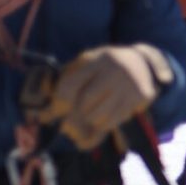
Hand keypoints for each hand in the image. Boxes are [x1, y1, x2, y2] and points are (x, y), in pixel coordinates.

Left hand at [33, 44, 172, 151]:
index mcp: (95, 59)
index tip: (51, 113)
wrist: (143, 62)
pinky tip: (104, 117)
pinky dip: (103, 125)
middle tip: (70, 122)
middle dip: (74, 115)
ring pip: (98, 115)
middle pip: (84, 102)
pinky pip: (114, 121)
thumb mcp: (86, 65)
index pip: (70, 84)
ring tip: (89, 118)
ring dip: (89, 121)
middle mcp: (113, 69)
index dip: (58, 103)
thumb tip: (42, 106)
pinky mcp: (140, 96)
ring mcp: (128, 83)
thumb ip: (65, 79)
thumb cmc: (105, 67)